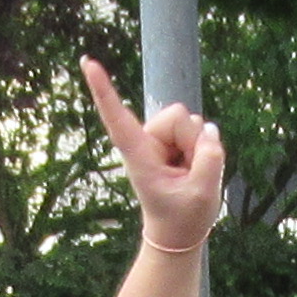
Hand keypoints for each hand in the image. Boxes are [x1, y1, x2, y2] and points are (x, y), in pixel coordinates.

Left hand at [85, 57, 228, 258]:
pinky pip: (200, 129)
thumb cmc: (183, 218)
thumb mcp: (202, 193)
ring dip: (198, 147)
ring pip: (192, 121)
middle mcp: (147, 141)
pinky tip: (193, 167)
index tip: (87, 62)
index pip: (117, 118)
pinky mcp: (175, 140)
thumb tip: (209, 130)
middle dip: (192, 140)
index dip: (104, 90)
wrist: (180, 233)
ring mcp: (161, 139)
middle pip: (178, 116)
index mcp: (138, 155)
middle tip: (188, 174)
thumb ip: (209, 159)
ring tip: (189, 174)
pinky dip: (203, 148)